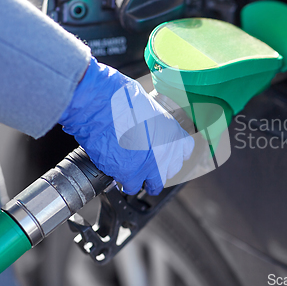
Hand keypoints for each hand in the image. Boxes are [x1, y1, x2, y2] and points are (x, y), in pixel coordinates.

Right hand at [59, 57, 193, 194]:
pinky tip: (120, 176)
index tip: (168, 156)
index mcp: (173, 132)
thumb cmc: (121, 99)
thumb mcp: (149, 108)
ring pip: (153, 184)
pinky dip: (124, 183)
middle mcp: (166, 151)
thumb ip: (155, 125)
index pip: (185, 151)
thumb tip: (149, 130)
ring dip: (143, 181)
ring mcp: (149, 165)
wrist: (101, 104)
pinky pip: (131, 186)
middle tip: (148, 167)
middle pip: (170, 170)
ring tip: (134, 177)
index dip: (174, 154)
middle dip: (159, 170)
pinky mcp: (130, 174)